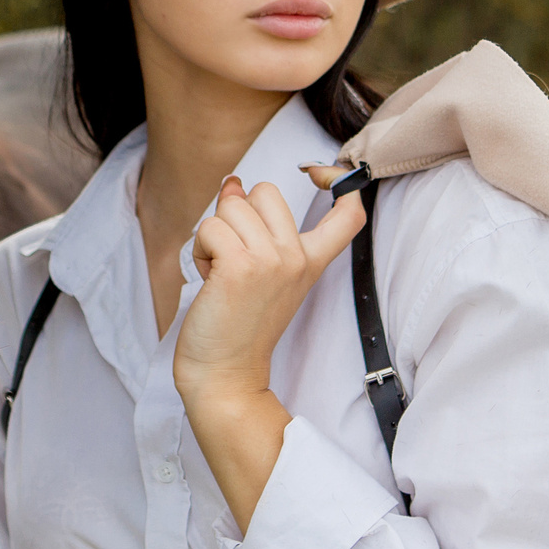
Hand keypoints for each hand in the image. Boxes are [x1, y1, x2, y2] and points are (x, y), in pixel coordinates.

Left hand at [172, 165, 367, 412]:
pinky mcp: (240, 266)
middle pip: (266, 191)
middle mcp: (297, 257)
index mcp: (310, 261)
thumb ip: (253, 226)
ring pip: (231, 206)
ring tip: (220, 273)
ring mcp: (271, 260)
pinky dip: (199, 250)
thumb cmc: (237, 325)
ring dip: (213, 235)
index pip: (349, 214)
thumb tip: (233, 183)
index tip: (320, 174)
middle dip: (237, 215)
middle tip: (234, 257)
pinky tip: (209, 280)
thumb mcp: (258, 270)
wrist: (225, 374)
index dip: (339, 180)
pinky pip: (209, 227)